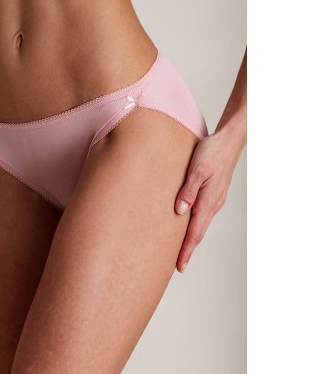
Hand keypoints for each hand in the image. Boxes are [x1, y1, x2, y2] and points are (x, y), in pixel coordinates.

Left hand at [174, 130, 243, 272]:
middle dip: (188, 249)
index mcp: (208, 201)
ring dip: (191, 238)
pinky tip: (187, 225)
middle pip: (198, 232)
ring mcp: (214, 200)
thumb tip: (180, 212)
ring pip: (201, 224)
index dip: (186, 250)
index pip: (195, 232)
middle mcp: (213, 204)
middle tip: (178, 266)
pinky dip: (194, 225)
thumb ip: (188, 191)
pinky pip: (202, 214)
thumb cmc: (211, 152)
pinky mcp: (213, 194)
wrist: (228, 141)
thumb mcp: (196, 170)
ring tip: (181, 250)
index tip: (180, 266)